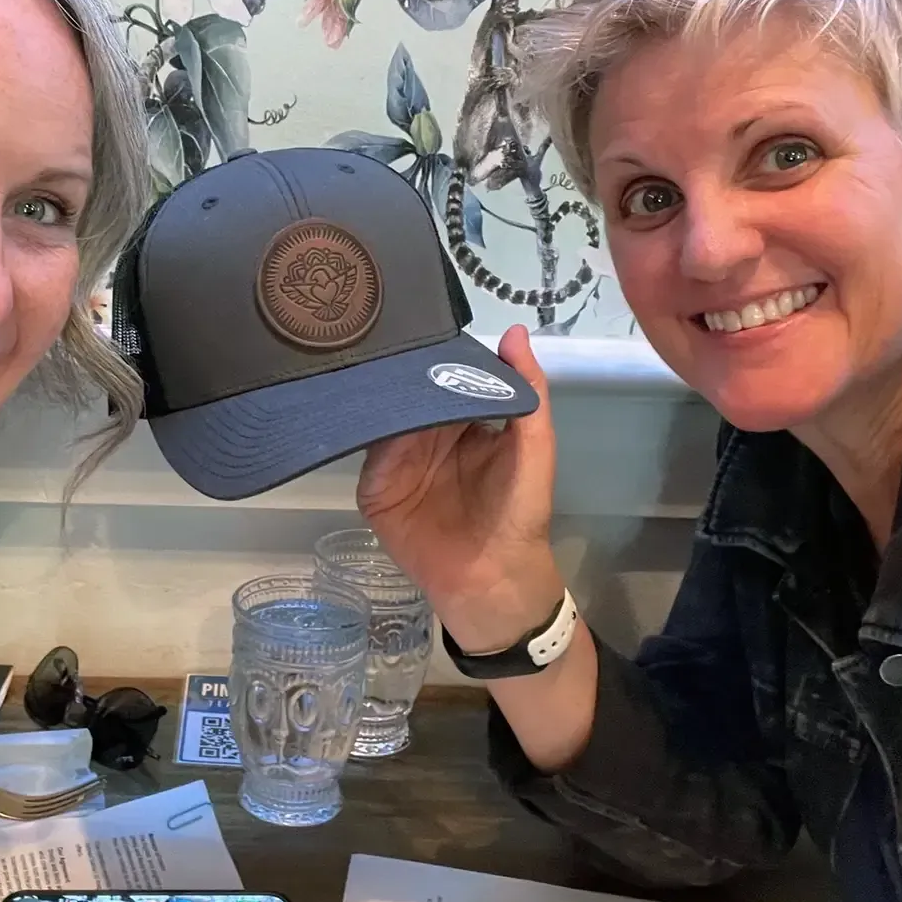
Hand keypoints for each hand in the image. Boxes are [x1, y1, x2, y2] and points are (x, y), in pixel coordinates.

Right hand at [357, 326, 565, 651]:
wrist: (494, 579)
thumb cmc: (520, 512)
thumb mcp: (536, 445)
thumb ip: (529, 390)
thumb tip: (513, 332)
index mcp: (462, 421)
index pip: (443, 377)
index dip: (436, 354)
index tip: (422, 322)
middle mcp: (425, 435)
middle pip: (407, 392)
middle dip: (401, 369)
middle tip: (387, 335)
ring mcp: (397, 461)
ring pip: (381, 416)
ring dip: (380, 395)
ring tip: (372, 363)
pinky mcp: (375, 488)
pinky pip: (365, 453)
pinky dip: (364, 433)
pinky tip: (365, 411)